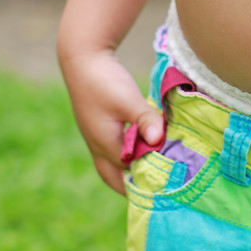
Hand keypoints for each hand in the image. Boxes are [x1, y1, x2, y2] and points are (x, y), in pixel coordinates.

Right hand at [58, 49, 164, 194]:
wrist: (82, 58)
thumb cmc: (103, 80)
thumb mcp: (128, 100)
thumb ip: (145, 119)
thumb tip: (159, 140)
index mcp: (105, 145)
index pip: (128, 173)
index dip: (146, 179)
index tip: (168, 185)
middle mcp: (98, 145)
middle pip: (113, 177)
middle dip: (131, 187)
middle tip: (153, 192)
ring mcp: (95, 135)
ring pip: (112, 163)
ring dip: (129, 170)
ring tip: (151, 172)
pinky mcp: (98, 124)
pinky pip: (113, 148)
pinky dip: (127, 153)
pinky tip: (141, 146)